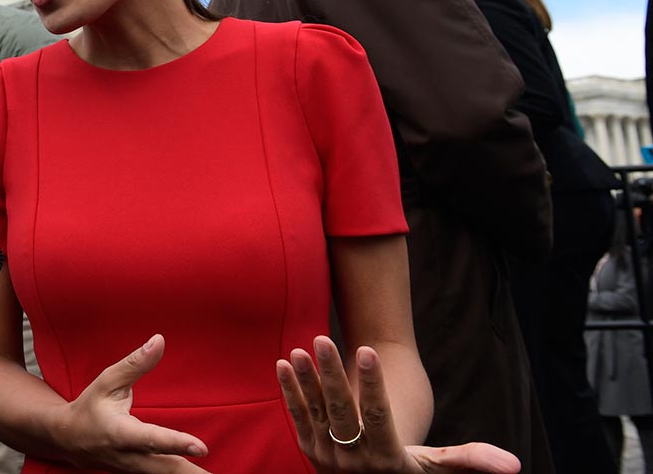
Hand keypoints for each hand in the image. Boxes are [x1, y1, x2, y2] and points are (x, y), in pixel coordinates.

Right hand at [54, 335, 209, 473]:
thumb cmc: (89, 407)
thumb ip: (135, 364)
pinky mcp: (140, 473)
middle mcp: (130, 457)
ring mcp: (135, 470)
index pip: (152, 440)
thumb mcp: (107, 381)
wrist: (68, 439)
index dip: (176, 443)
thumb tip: (159, 341)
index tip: (201, 447)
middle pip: (166, 470)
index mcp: (120, 433)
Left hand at [278, 336, 520, 473]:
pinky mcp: (309, 451)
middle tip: (323, 338)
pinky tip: (284, 363)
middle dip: (331, 374)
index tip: (368, 349)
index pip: (378, 416)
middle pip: (341, 411)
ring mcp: (328, 457)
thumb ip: (469, 461)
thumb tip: (514, 465)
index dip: (372, 383)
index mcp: (388, 459)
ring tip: (301, 348)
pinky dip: (290, 391)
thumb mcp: (435, 469)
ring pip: (316, 412)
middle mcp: (355, 459)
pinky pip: (298, 418)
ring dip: (307, 379)